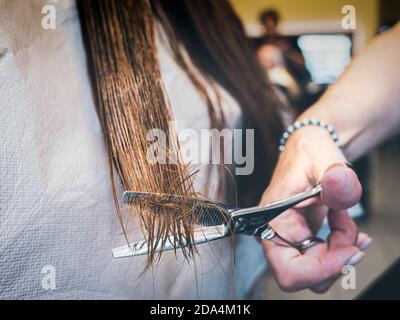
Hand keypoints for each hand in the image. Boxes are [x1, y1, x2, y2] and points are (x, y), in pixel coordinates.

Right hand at [259, 126, 371, 292]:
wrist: (310, 146)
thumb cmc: (308, 150)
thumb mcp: (323, 159)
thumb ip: (335, 178)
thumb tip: (342, 194)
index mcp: (272, 218)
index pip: (287, 269)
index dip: (320, 270)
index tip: (348, 251)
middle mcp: (277, 233)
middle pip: (305, 275)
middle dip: (335, 260)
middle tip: (353, 233)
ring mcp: (291, 237)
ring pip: (317, 270)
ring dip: (341, 253)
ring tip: (348, 221)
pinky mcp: (304, 237)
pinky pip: (324, 259)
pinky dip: (343, 250)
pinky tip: (351, 231)